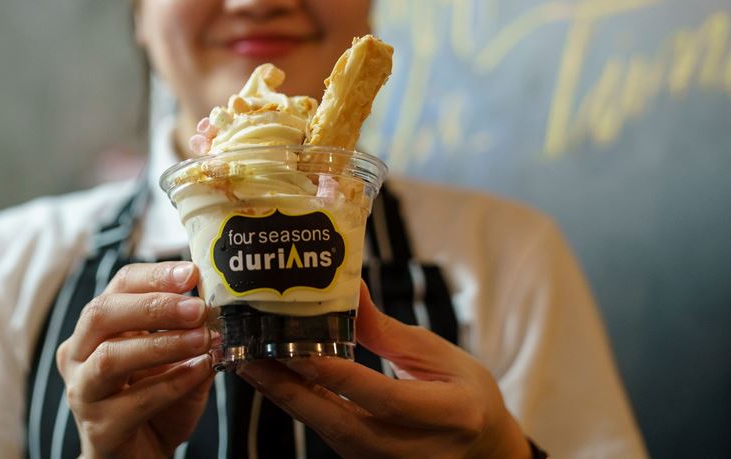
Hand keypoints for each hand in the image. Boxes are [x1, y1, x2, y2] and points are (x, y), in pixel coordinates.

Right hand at [55, 261, 214, 458]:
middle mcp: (79, 355)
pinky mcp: (98, 429)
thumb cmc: (157, 402)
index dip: (154, 276)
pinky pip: (133, 401)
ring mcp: (83, 392)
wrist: (144, 456)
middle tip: (196, 308)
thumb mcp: (178, 358)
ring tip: (202, 339)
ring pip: (110, 357)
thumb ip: (191, 331)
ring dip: (162, 344)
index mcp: (97, 328)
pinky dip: (170, 384)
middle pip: (103, 314)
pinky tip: (199, 372)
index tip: (190, 273)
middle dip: (153, 306)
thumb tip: (214, 302)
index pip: (118, 286)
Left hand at [237, 282, 530, 458]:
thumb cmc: (464, 392)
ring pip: (328, 433)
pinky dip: (299, 406)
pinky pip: (328, 435)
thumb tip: (349, 288)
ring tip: (250, 364)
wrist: (480, 446)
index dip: (338, 375)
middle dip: (291, 391)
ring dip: (286, 399)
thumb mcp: (437, 354)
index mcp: (448, 414)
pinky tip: (274, 380)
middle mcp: (415, 449)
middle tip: (250, 358)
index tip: (296, 348)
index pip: (383, 398)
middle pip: (343, 425)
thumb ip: (386, 331)